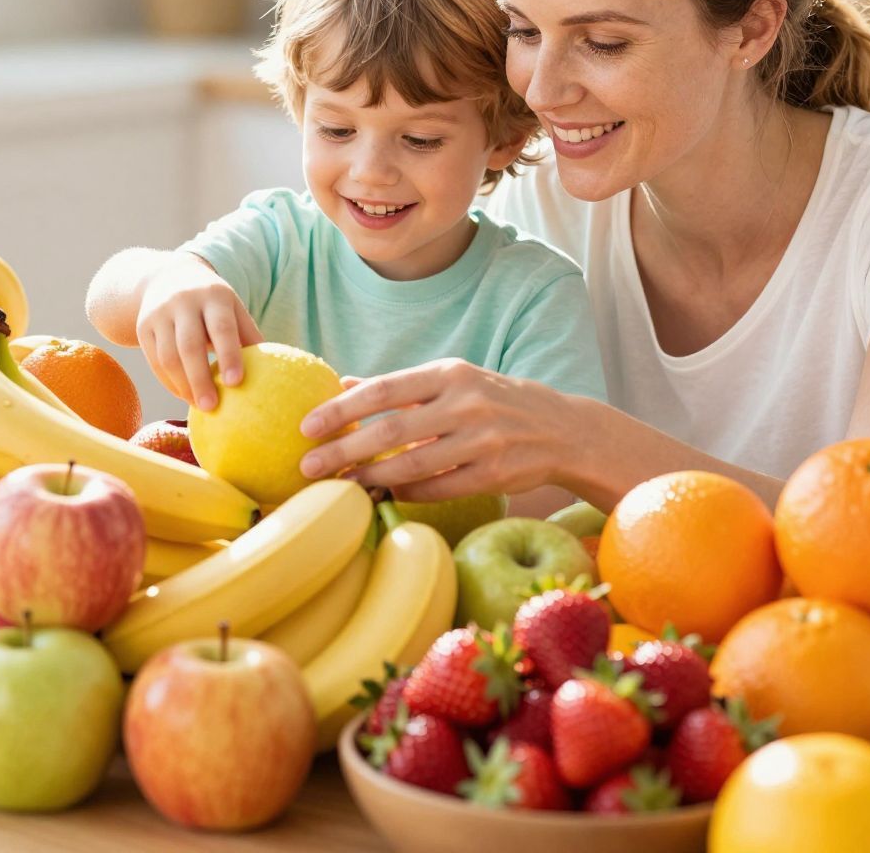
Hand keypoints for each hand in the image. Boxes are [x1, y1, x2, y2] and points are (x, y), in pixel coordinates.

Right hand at [137, 254, 262, 410]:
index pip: (221, 327)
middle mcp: (183, 302)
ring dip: (183, 385)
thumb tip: (273, 370)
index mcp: (213, 296)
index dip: (229, 355)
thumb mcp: (231, 307)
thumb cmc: (211, 302)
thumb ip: (248, 334)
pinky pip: (154, 361)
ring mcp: (159, 314)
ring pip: (168, 356)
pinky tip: (184, 395)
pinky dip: (169, 382)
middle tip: (211, 408)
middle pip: (189, 345)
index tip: (236, 383)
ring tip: (198, 406)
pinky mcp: (143, 328)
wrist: (167, 277)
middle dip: (200, 379)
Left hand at [297, 358, 577, 500]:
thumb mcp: (451, 381)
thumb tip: (341, 383)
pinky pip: (439, 488)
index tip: (307, 425)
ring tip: (339, 485)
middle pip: (391, 429)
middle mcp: (466, 403)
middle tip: (307, 466)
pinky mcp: (496, 475)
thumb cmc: (493, 401)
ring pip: (413, 463)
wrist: (562, 429)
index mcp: (450, 373)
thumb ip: (399, 387)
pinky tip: (384, 495)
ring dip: (369, 476)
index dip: (341, 408)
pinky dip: (407, 492)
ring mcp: (483, 440)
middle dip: (344, 449)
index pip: (384, 389)